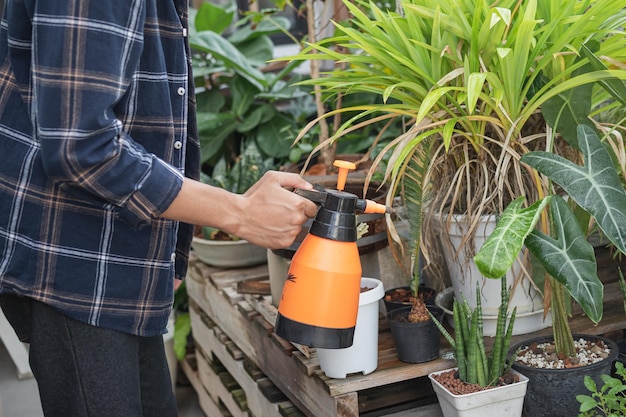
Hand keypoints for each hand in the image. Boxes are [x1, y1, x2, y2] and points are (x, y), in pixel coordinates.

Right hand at [162, 172, 317, 249]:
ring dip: (290, 224)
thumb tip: (309, 186)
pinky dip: (284, 233)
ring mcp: (291, 233)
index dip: (304, 204)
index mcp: (298, 203)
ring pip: (298, 228)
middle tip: (280, 210)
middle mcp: (297, 219)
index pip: (313, 207)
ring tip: (274, 218)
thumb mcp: (273, 178)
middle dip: (296, 213)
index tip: (294, 204)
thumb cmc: (254, 197)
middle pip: (306, 218)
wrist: (239, 215)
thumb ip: (295, 179)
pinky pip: (290, 238)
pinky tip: (272, 227)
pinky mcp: (284, 243)